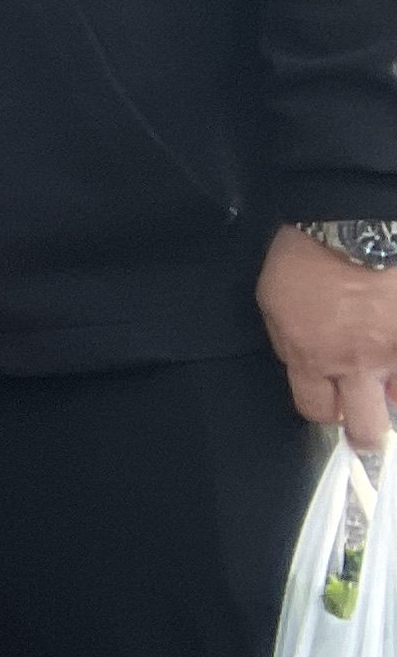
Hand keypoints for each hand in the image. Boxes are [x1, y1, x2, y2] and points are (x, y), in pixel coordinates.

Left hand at [261, 228, 396, 456]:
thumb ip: (289, 345)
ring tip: (384, 372)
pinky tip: (391, 341)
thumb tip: (305, 367)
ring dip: (392, 391)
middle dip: (366, 432)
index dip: (323, 409)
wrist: (353, 224)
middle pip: (368, 429)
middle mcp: (358, 364)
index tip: (330, 402)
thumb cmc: (306, 257)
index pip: (317, 411)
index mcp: (312, 358)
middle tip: (366, 417)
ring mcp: (395, 351)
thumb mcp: (273, 304)